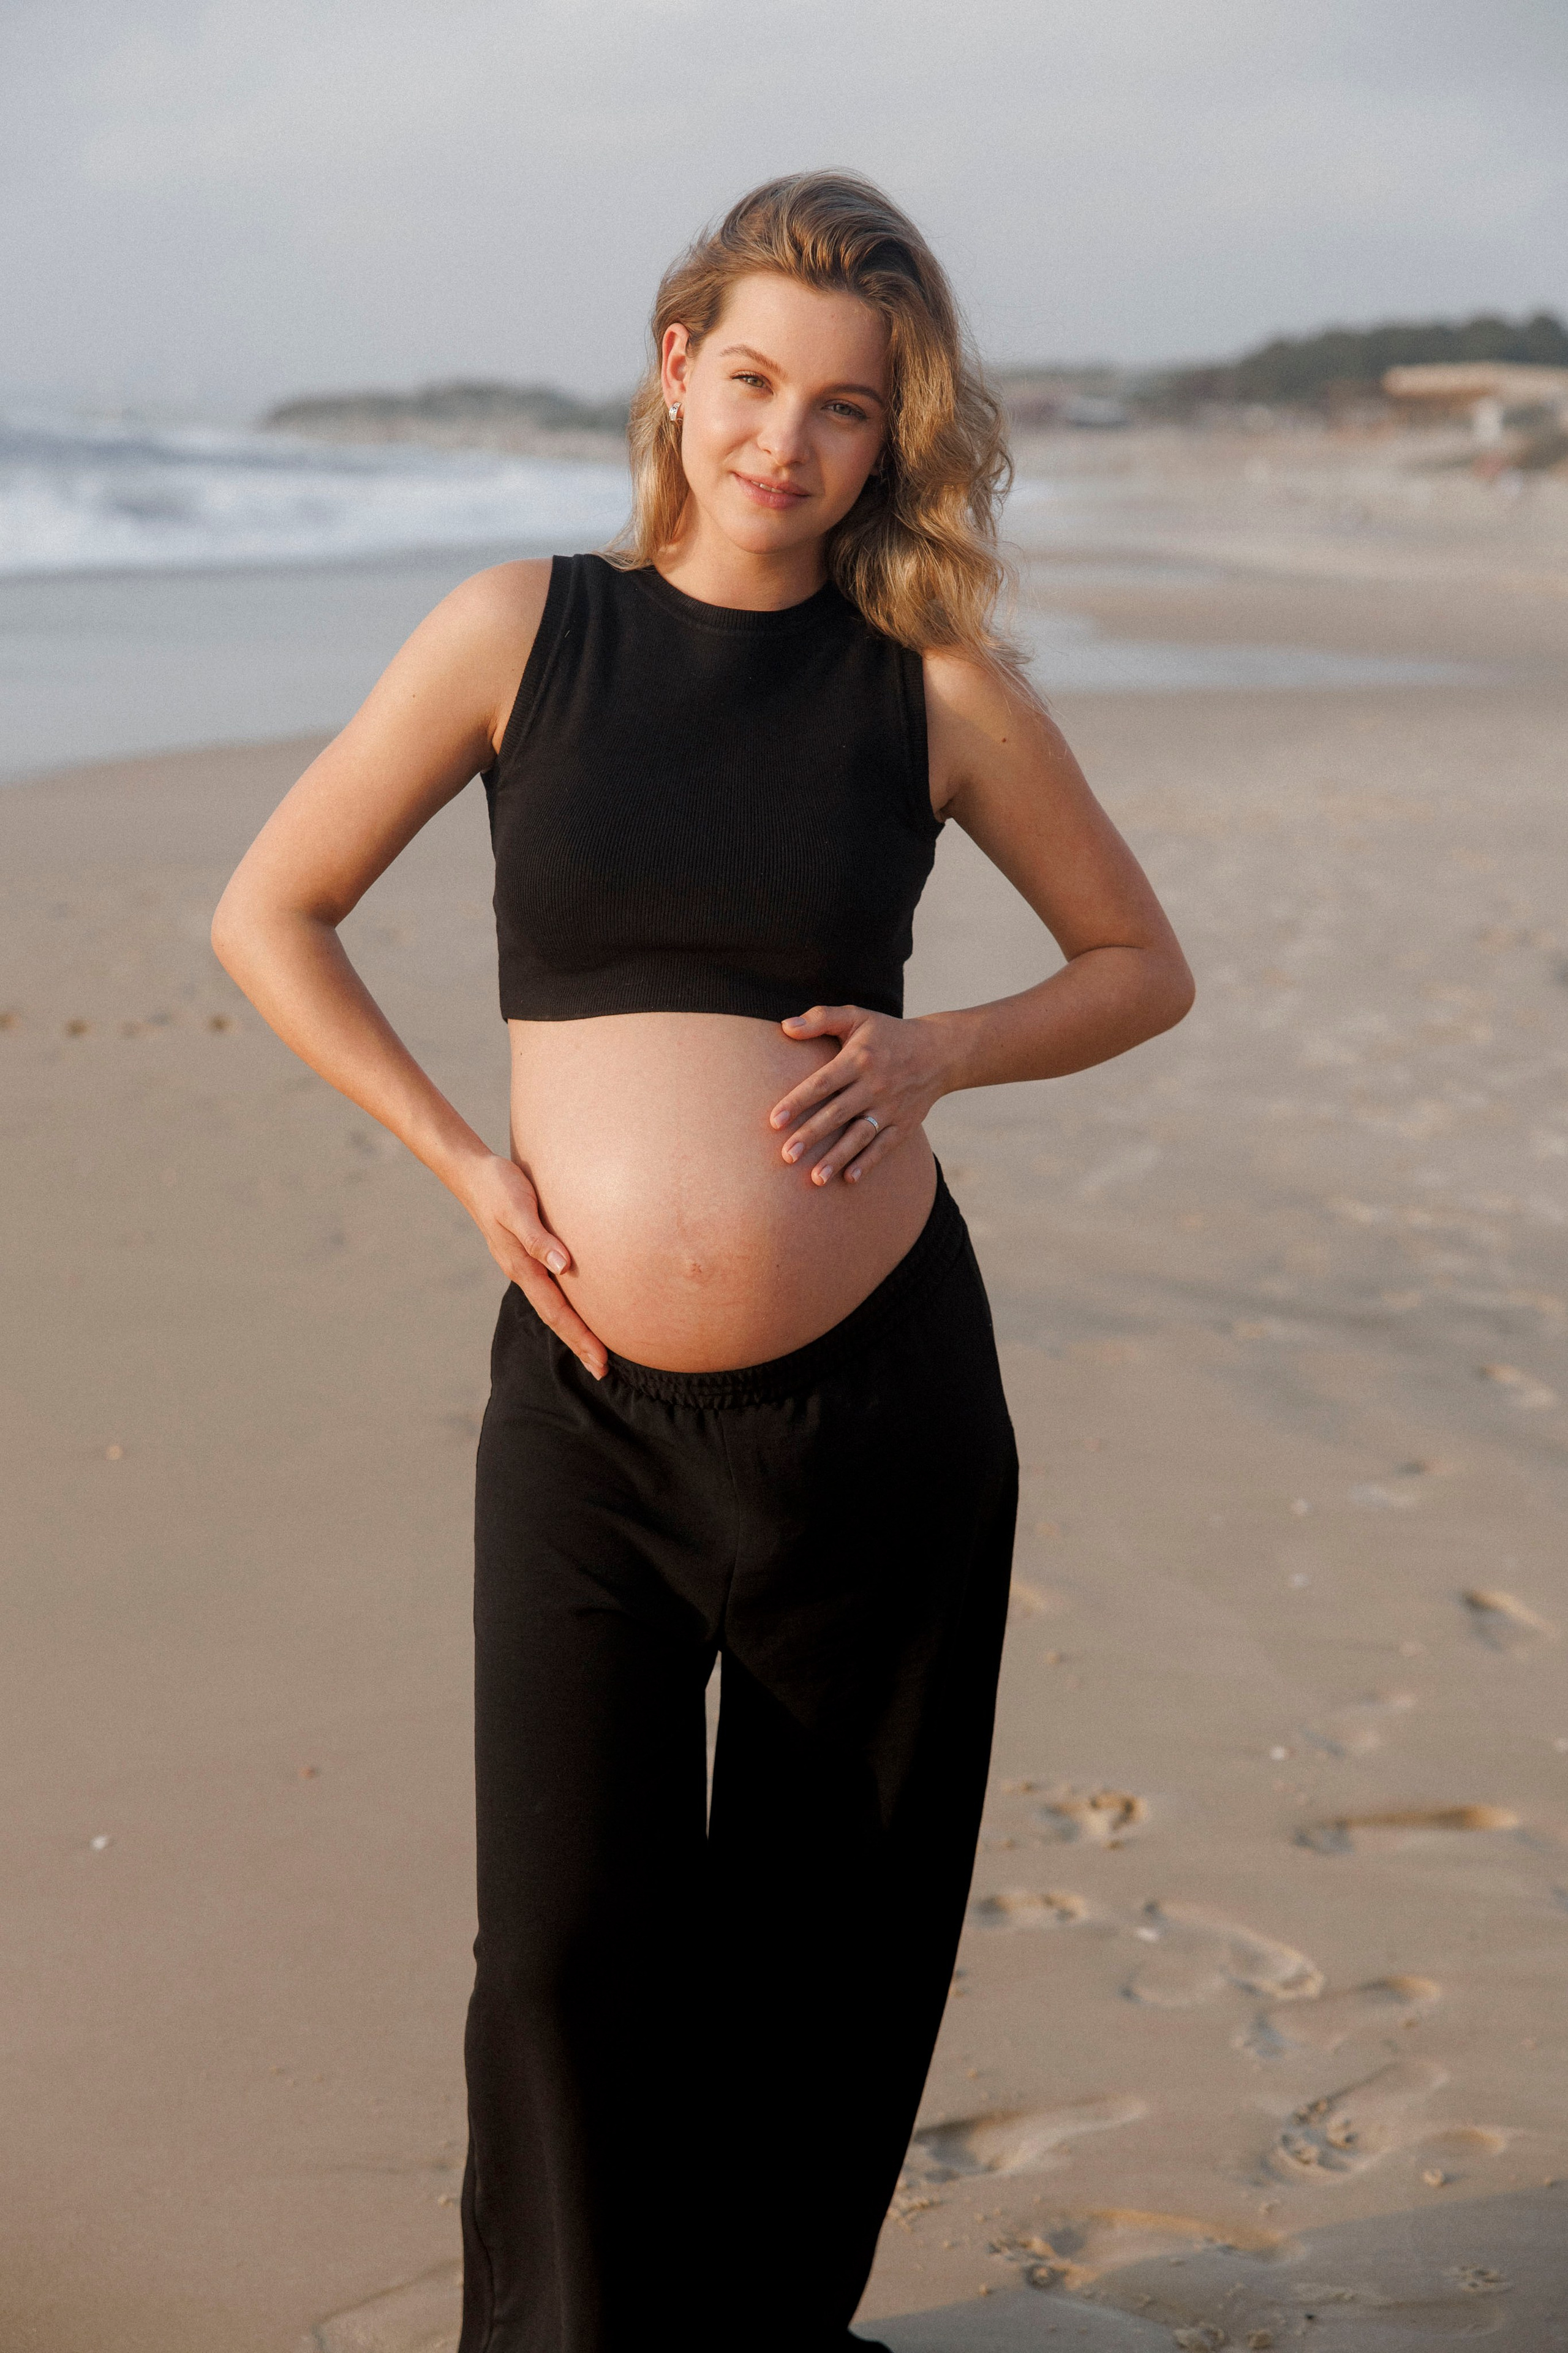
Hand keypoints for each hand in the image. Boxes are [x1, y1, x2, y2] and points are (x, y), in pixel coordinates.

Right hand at [454, 1152, 606, 1378]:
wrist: (472, 1172)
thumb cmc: (498, 1185)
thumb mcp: (517, 1207)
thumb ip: (537, 1238)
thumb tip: (564, 1267)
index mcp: (522, 1267)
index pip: (556, 1311)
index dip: (579, 1337)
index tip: (599, 1361)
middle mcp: (524, 1272)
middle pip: (556, 1316)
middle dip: (579, 1343)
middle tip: (603, 1371)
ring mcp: (524, 1265)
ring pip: (553, 1304)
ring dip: (573, 1328)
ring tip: (594, 1349)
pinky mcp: (527, 1253)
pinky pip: (551, 1287)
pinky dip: (566, 1305)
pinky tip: (577, 1307)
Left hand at [768, 1004, 951, 1185]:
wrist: (940, 1052)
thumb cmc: (888, 1034)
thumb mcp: (857, 1016)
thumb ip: (821, 1019)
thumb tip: (785, 1027)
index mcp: (858, 1059)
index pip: (822, 1084)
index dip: (797, 1102)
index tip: (774, 1121)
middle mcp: (874, 1085)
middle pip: (836, 1114)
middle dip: (811, 1136)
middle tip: (786, 1156)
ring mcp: (890, 1108)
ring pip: (859, 1136)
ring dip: (837, 1157)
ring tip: (815, 1178)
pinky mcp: (903, 1124)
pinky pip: (884, 1146)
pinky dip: (868, 1163)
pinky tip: (848, 1178)